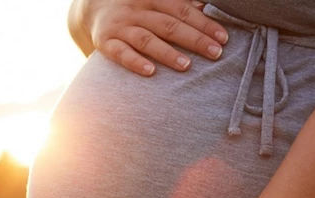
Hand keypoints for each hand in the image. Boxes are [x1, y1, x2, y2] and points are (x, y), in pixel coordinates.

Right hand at [69, 0, 228, 75]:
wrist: (91, 10)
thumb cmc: (135, 9)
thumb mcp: (154, 1)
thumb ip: (178, 5)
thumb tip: (207, 7)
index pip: (182, 10)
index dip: (204, 23)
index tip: (223, 38)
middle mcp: (136, 10)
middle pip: (168, 25)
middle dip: (194, 39)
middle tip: (215, 53)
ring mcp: (120, 26)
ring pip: (146, 39)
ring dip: (167, 52)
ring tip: (187, 66)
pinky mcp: (105, 43)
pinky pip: (120, 53)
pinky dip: (135, 62)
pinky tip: (150, 72)